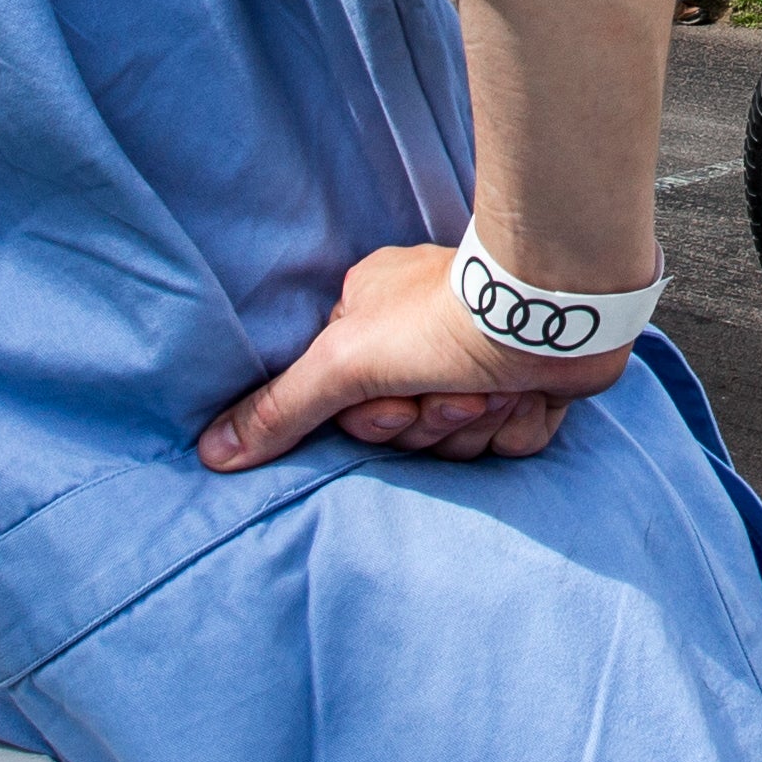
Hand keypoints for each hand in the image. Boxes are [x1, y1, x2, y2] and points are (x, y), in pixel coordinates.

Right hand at [197, 241, 630, 472]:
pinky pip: (513, 441)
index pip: (352, 408)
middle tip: (451, 392)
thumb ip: (280, 410)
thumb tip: (212, 453)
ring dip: (476, 424)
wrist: (549, 308)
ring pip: (460, 440)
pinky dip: (521, 424)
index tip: (393, 400)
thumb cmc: (442, 319)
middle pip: (407, 430)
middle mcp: (423, 337)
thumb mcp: (343, 364)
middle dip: (430, 423)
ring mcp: (480, 360)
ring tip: (492, 386)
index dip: (375, 421)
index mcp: (372, 319)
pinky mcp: (532, 383)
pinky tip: (527, 392)